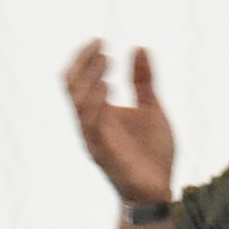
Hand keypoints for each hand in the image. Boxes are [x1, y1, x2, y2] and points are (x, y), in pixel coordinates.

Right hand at [64, 40, 174, 203]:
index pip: (78, 81)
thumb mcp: (152, 107)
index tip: (100, 40)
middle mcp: (89, 124)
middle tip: (101, 45)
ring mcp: (94, 138)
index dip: (84, 59)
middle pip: (71, 88)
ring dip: (90, 79)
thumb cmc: (152, 152)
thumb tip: (139, 47)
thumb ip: (143, 81)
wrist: (157, 189)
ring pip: (78, 103)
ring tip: (107, 60)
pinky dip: (96, 103)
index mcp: (97, 113)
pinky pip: (92, 124)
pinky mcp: (103, 152)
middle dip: (83, 64)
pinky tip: (108, 86)